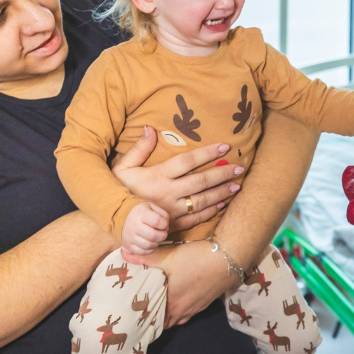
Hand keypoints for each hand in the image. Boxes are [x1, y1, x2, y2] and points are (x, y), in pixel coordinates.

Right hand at [113, 126, 244, 229]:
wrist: (114, 221)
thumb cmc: (119, 190)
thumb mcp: (123, 167)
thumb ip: (139, 149)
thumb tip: (150, 128)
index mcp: (157, 176)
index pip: (187, 161)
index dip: (207, 153)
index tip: (224, 146)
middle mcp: (167, 193)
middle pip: (200, 181)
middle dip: (222, 173)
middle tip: (239, 167)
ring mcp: (172, 211)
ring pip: (202, 200)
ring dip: (221, 192)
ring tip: (237, 185)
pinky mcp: (173, 225)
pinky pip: (195, 218)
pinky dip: (211, 212)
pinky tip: (222, 204)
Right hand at [122, 202, 168, 255]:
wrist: (122, 217)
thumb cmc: (141, 212)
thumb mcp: (152, 207)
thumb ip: (162, 214)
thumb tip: (166, 226)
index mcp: (141, 214)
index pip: (157, 221)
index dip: (164, 224)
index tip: (164, 224)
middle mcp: (134, 226)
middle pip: (153, 236)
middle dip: (162, 236)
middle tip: (163, 233)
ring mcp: (130, 237)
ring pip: (148, 246)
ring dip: (157, 243)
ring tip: (157, 238)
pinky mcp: (128, 246)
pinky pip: (142, 252)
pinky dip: (149, 250)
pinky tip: (150, 243)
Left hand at [130, 241, 237, 327]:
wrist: (229, 257)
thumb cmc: (196, 259)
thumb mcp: (168, 256)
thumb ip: (145, 257)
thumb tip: (123, 255)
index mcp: (171, 304)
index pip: (153, 322)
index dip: (143, 320)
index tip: (134, 316)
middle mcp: (183, 311)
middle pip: (165, 322)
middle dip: (155, 319)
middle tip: (144, 310)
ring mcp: (196, 308)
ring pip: (178, 317)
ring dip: (169, 314)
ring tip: (160, 305)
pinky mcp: (207, 302)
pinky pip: (189, 311)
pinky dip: (182, 308)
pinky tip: (180, 297)